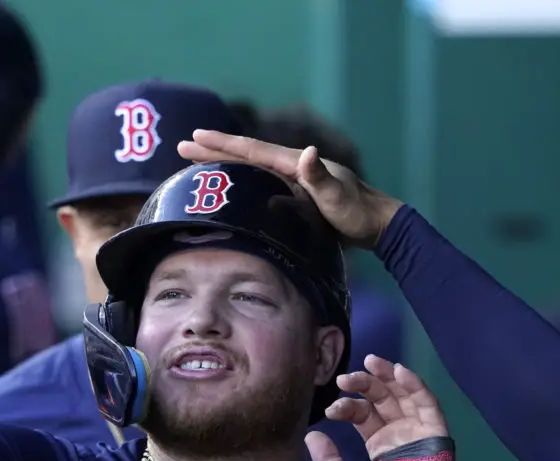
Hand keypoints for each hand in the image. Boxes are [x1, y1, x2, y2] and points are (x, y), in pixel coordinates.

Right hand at [178, 130, 403, 247]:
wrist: (377, 224)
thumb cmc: (357, 214)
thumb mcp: (338, 198)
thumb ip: (320, 178)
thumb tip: (307, 152)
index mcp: (296, 163)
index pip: (252, 150)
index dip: (223, 144)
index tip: (195, 136)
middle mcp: (292, 166)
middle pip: (245, 154)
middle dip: (213, 150)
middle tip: (182, 146)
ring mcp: (293, 179)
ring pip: (249, 168)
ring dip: (223, 164)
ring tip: (196, 163)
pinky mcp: (295, 194)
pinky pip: (258, 183)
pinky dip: (240, 180)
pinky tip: (231, 189)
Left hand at [306, 355, 448, 460]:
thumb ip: (327, 460)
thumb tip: (311, 434)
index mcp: (379, 445)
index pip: (363, 414)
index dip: (347, 405)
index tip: (330, 409)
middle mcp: (399, 435)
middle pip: (383, 399)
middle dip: (364, 384)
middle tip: (344, 379)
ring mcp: (418, 433)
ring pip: (404, 395)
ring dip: (389, 376)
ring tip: (372, 361)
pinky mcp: (436, 435)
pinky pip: (428, 404)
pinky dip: (415, 386)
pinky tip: (399, 372)